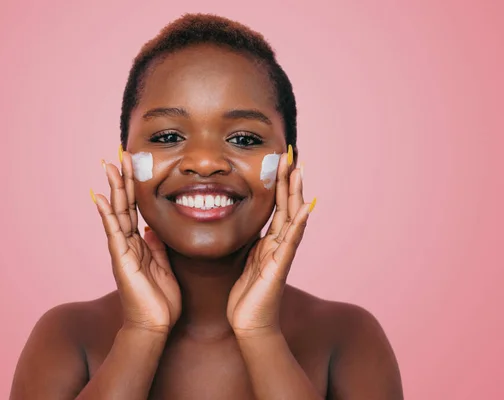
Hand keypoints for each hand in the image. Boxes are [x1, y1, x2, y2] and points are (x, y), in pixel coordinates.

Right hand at [91, 151, 180, 333]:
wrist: (154, 325)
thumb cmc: (160, 300)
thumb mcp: (163, 265)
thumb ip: (157, 245)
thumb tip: (153, 227)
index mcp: (139, 243)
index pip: (136, 207)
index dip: (135, 185)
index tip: (135, 164)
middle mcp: (127, 242)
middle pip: (124, 203)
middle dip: (123, 178)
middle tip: (120, 153)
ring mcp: (122, 249)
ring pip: (117, 212)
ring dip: (114, 187)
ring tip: (108, 165)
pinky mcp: (120, 259)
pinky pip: (113, 232)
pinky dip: (106, 214)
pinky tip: (100, 197)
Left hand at [227, 153, 314, 337]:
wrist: (249, 323)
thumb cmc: (246, 294)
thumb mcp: (245, 260)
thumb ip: (250, 241)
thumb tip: (244, 222)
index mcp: (270, 241)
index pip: (277, 206)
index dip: (279, 183)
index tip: (280, 161)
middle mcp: (280, 244)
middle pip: (288, 205)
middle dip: (289, 180)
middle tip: (292, 154)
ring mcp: (282, 254)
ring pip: (292, 218)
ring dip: (296, 193)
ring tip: (299, 171)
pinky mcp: (279, 267)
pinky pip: (290, 242)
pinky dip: (298, 224)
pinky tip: (305, 209)